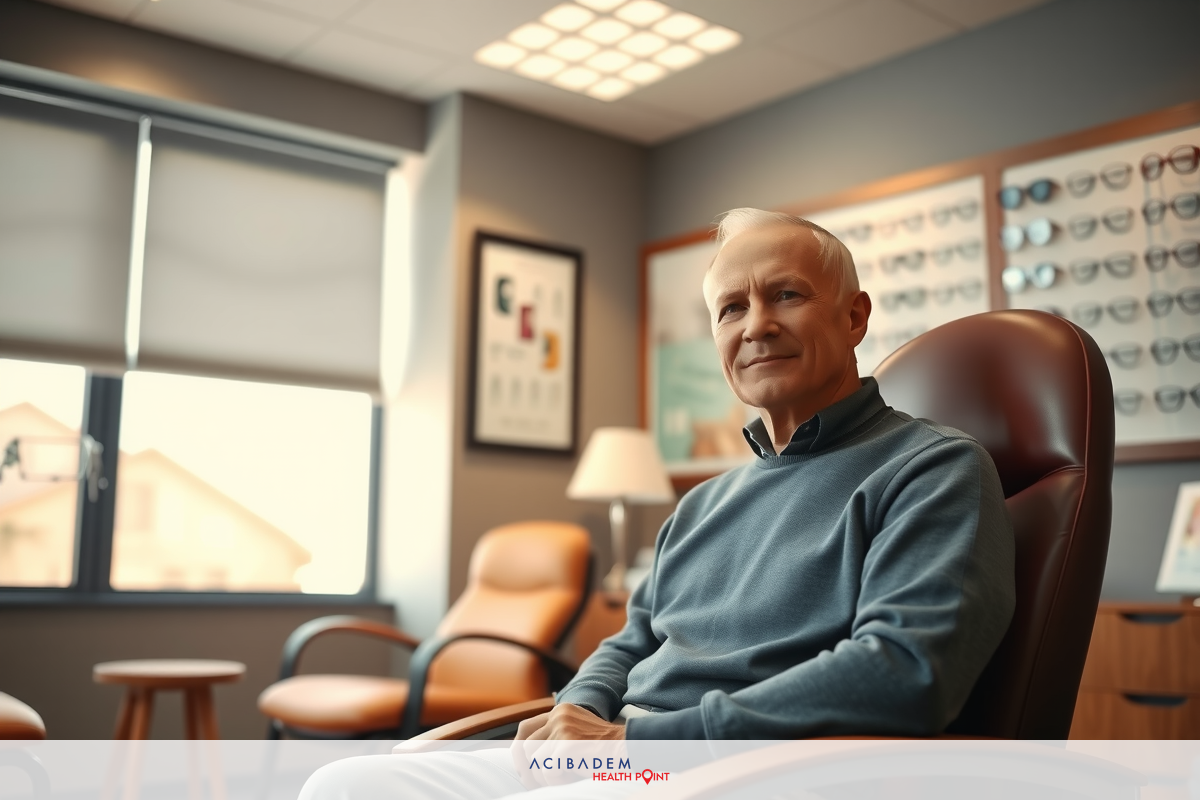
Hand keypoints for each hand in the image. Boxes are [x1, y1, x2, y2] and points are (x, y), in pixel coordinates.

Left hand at [511, 705, 627, 790]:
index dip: (518, 749)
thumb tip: (527, 756)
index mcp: (560, 711)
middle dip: (527, 769)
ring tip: (563, 778)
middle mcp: (559, 716)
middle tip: (534, 783)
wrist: (627, 749)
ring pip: (536, 760)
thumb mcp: (577, 732)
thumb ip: (555, 735)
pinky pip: (549, 771)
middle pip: (525, 746)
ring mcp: (563, 728)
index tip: (522, 767)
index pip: (525, 727)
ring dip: (546, 776)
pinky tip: (571, 777)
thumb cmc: (603, 748)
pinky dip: (557, 780)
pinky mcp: (568, 744)